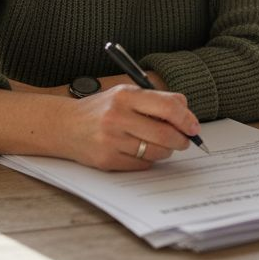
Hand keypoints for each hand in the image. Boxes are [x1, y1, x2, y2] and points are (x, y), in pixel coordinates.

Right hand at [63, 84, 199, 171]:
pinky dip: (148, 160)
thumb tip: (187, 115)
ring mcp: (111, 140)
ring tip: (161, 145)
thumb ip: (156, 100)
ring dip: (166, 151)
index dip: (187, 119)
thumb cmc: (102, 109)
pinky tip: (140, 151)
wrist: (64, 126)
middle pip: (165, 134)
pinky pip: (142, 165)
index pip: (168, 107)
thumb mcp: (126, 94)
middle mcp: (117, 117)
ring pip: (156, 152)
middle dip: (181, 140)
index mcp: (125, 96)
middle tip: (183, 141)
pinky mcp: (107, 160)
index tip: (194, 127)